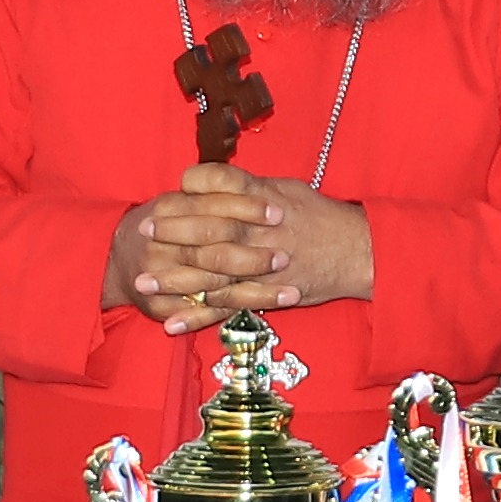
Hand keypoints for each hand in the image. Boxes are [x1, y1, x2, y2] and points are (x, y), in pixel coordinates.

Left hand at [111, 165, 367, 327]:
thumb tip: (204, 178)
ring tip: (144, 283)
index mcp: (264, 201)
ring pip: (214, 272)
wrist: (357, 251)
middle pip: (210, 229)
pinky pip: (228, 308)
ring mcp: (264, 266)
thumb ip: (245, 185)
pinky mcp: (267, 295)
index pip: (220, 190)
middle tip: (142, 236)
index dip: (189, 194)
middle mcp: (261, 231)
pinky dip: (199, 316)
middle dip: (173, 234)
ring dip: (176, 279)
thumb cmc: (319, 215)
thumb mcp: (285, 188)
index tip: (162, 200)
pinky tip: (173, 323)